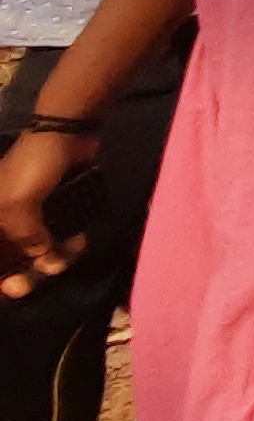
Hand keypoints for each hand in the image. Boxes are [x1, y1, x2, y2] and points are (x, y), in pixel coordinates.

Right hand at [0, 128, 89, 298]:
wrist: (66, 132)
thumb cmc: (32, 168)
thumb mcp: (18, 208)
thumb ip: (27, 241)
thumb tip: (47, 264)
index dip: (0, 274)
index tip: (15, 287)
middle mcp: (1, 218)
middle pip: (7, 256)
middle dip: (27, 271)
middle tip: (48, 274)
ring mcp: (26, 214)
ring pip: (34, 248)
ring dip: (53, 257)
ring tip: (73, 251)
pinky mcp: (50, 207)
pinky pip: (54, 234)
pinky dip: (65, 242)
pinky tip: (78, 241)